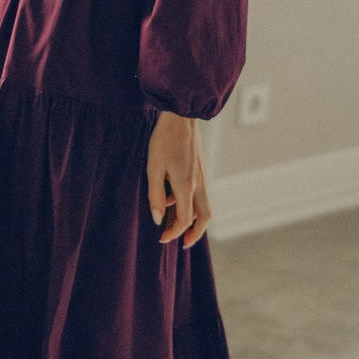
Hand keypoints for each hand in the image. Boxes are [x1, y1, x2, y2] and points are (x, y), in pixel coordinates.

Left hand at [147, 111, 211, 245]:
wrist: (181, 116)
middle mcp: (198, 184)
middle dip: (195, 233)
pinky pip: (200, 195)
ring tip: (177, 225)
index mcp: (186, 186)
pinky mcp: (200, 170)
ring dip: (194, 221)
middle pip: (204, 218)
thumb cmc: (164, 139)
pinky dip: (192, 205)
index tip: (161, 238)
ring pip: (205, 207)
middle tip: (181, 242)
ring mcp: (202, 177)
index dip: (174, 232)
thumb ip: (155, 195)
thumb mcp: (153, 167)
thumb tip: (158, 219)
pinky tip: (174, 200)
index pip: (185, 220)